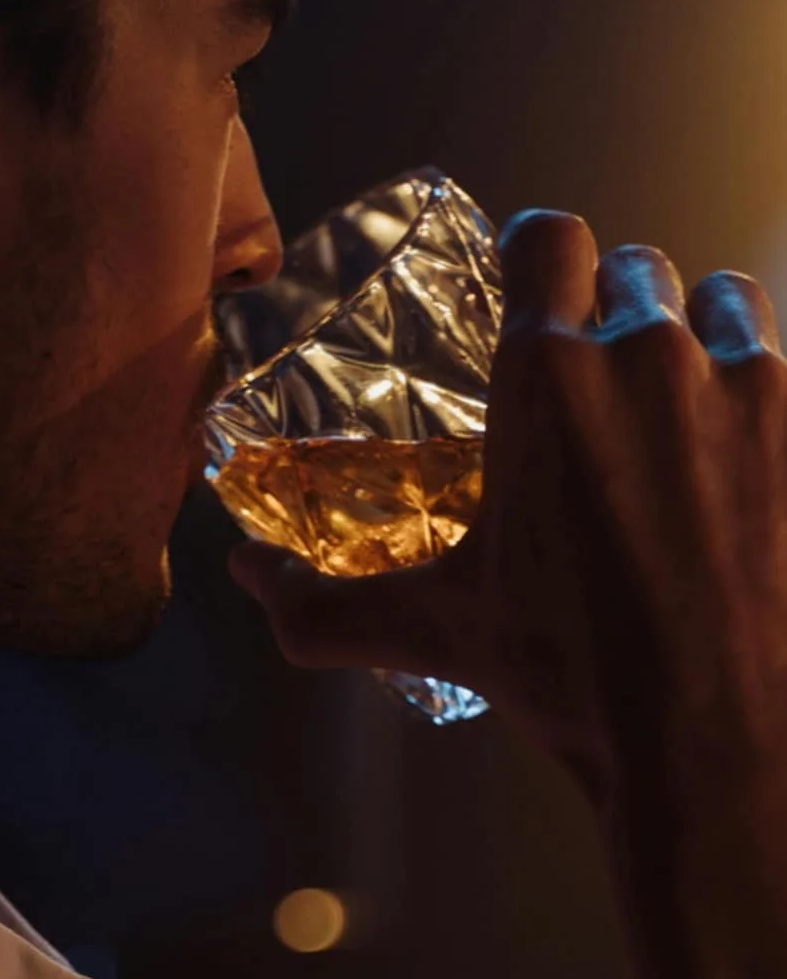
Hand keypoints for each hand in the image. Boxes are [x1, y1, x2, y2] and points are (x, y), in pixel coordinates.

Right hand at [229, 211, 786, 978]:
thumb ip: (323, 602)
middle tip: (606, 378)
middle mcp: (651, 353)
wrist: (720, 741)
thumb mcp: (435, 631)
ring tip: (688, 407)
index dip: (541, 253)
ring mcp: (751, 384)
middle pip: (638, 270)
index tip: (540, 283)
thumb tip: (244, 576)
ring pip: (728, 303)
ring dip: (704, 336)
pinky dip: (768, 402)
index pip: (550, 237)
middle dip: (618, 308)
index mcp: (548, 374)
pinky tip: (748, 467)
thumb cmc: (574, 676)